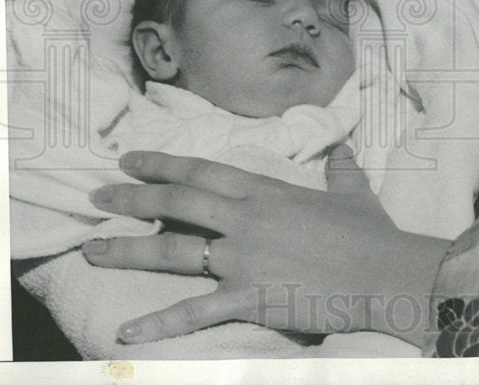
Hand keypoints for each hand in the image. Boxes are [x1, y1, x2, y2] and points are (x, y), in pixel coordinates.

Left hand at [83, 146, 448, 345]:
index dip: (164, 165)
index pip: (204, 172)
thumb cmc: (373, 235)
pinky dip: (159, 323)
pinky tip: (126, 329)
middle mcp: (246, 220)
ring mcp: (243, 259)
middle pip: (177, 204)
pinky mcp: (248, 297)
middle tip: (98, 196)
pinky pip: (194, 311)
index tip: (131, 160)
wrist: (386, 274)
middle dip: (133, 198)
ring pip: (173, 252)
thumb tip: (343, 148)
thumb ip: (342, 169)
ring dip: (128, 249)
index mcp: (268, 192)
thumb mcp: (355, 195)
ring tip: (92, 250)